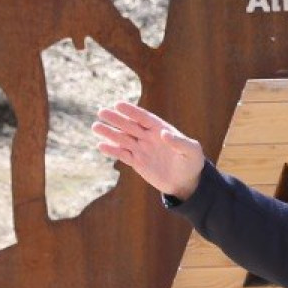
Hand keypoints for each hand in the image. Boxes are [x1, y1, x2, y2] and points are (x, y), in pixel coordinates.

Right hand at [93, 100, 207, 199]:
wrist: (186, 182)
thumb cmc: (192, 163)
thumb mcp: (191, 151)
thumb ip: (179, 142)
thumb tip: (163, 134)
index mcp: (161, 129)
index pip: (144, 118)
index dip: (132, 111)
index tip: (119, 104)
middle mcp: (148, 137)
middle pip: (129, 125)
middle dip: (116, 119)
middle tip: (101, 112)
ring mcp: (142, 149)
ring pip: (123, 139)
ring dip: (110, 133)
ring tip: (95, 126)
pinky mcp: (137, 162)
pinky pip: (123, 155)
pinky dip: (112, 150)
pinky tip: (101, 145)